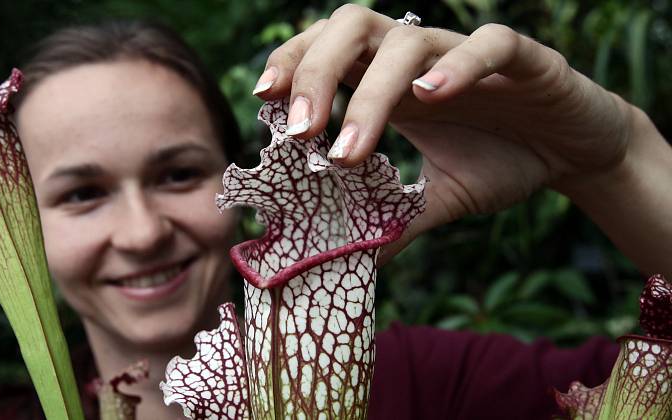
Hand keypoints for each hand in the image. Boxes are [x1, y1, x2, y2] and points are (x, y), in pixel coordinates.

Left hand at [253, 5, 633, 261]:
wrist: (572, 151)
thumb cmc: (498, 162)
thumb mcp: (437, 198)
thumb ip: (393, 221)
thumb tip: (343, 264)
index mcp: (390, 83)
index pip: (328, 51)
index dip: (293, 64)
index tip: (262, 100)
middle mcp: (419, 60)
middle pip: (353, 28)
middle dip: (316, 72)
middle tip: (298, 129)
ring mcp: (467, 54)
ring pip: (408, 39)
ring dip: (371, 92)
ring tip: (349, 150)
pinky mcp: (525, 58)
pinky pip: (490, 44)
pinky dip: (458, 65)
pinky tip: (431, 96)